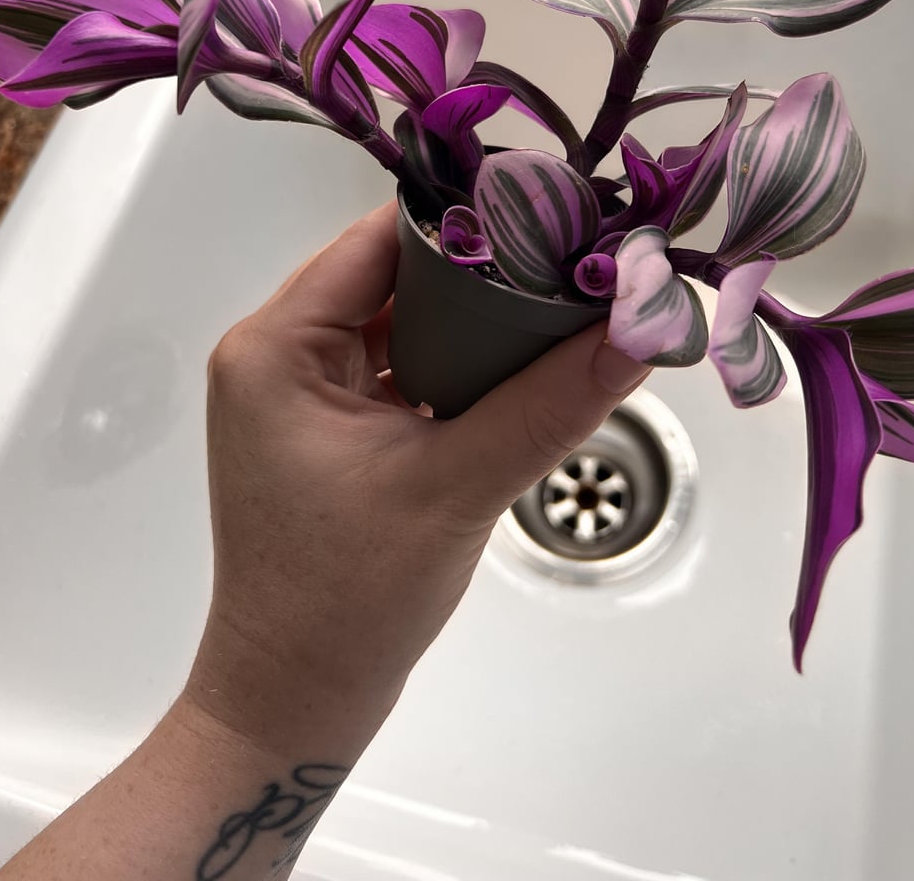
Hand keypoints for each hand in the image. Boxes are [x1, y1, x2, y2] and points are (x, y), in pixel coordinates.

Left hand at [184, 201, 651, 758]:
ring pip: (402, 319)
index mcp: (276, 347)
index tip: (554, 213)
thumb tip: (637, 331)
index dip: (469, 220)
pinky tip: (520, 367)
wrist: (296, 700)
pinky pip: (400, 365)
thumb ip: (551, 403)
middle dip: (483, 270)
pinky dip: (456, 365)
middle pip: (393, 274)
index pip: (379, 240)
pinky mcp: (328, 427)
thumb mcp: (458, 487)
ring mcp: (300, 393)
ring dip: (473, 321)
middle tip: (573, 260)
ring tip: (560, 306)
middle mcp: (276, 354)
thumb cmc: (347, 601)